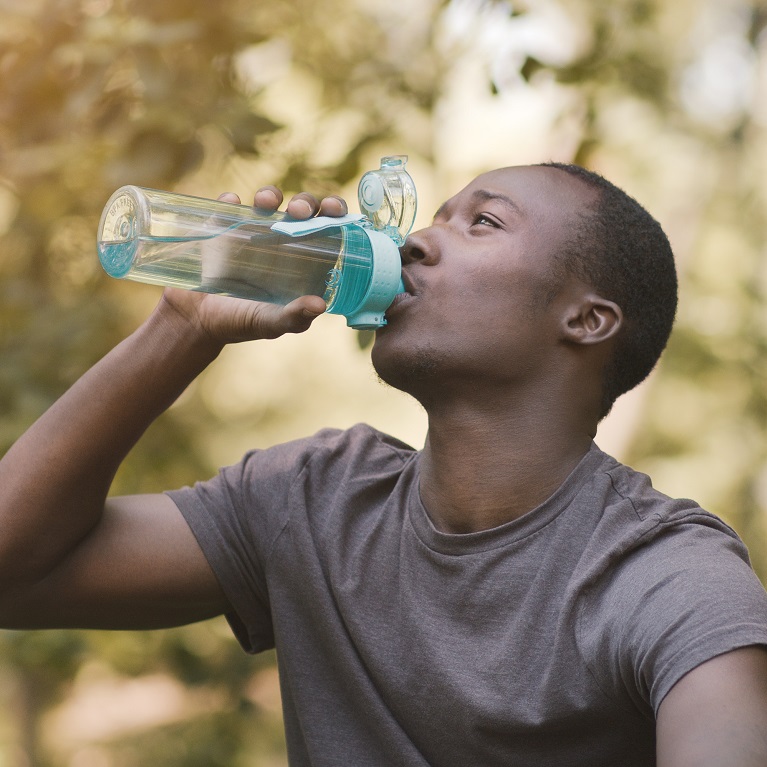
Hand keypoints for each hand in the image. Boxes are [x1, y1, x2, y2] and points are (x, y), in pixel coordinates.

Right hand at [158, 187, 349, 346]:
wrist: (196, 320)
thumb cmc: (242, 323)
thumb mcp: (271, 324)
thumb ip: (294, 317)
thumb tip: (319, 305)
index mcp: (303, 260)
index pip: (326, 227)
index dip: (334, 213)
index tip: (333, 211)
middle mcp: (281, 240)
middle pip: (300, 208)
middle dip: (304, 202)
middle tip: (298, 211)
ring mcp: (251, 230)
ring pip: (268, 200)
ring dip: (270, 195)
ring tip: (265, 204)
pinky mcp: (221, 226)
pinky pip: (228, 205)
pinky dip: (230, 201)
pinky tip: (231, 204)